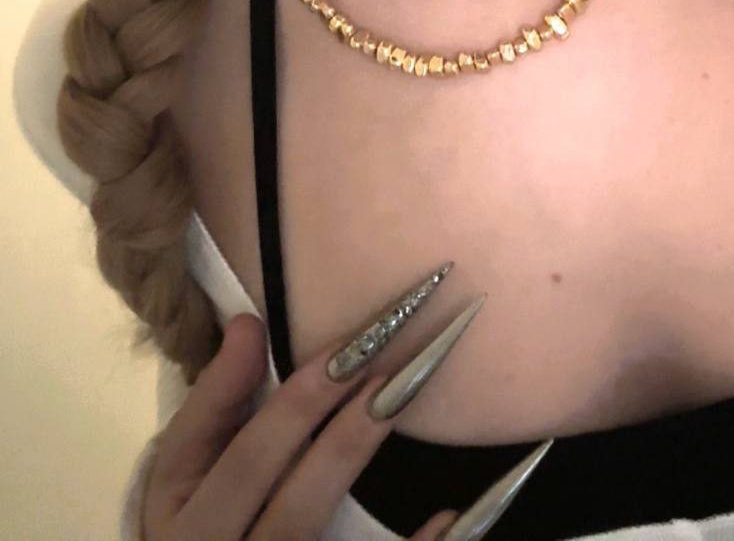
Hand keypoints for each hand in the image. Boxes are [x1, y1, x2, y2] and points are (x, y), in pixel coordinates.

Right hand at [140, 280, 550, 539]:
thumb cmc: (206, 528)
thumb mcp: (186, 487)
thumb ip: (213, 412)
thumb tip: (247, 324)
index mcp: (174, 515)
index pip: (195, 444)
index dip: (232, 384)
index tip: (286, 327)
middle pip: (251, 469)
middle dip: (306, 402)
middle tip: (368, 342)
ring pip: (299, 515)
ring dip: (348, 446)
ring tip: (398, 389)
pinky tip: (448, 513)